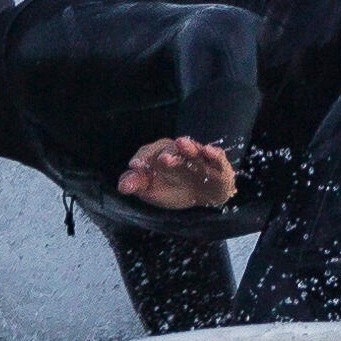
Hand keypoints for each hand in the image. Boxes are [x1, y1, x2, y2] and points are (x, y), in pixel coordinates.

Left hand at [116, 137, 237, 212]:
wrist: (203, 196)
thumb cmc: (173, 188)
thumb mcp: (152, 189)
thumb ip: (137, 185)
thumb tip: (122, 186)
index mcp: (159, 155)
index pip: (148, 153)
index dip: (142, 158)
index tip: (135, 166)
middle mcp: (178, 151)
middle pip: (170, 149)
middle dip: (167, 153)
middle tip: (162, 159)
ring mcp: (199, 156)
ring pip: (193, 149)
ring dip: (188, 147)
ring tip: (182, 143)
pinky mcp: (217, 164)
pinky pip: (217, 157)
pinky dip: (214, 153)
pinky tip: (208, 151)